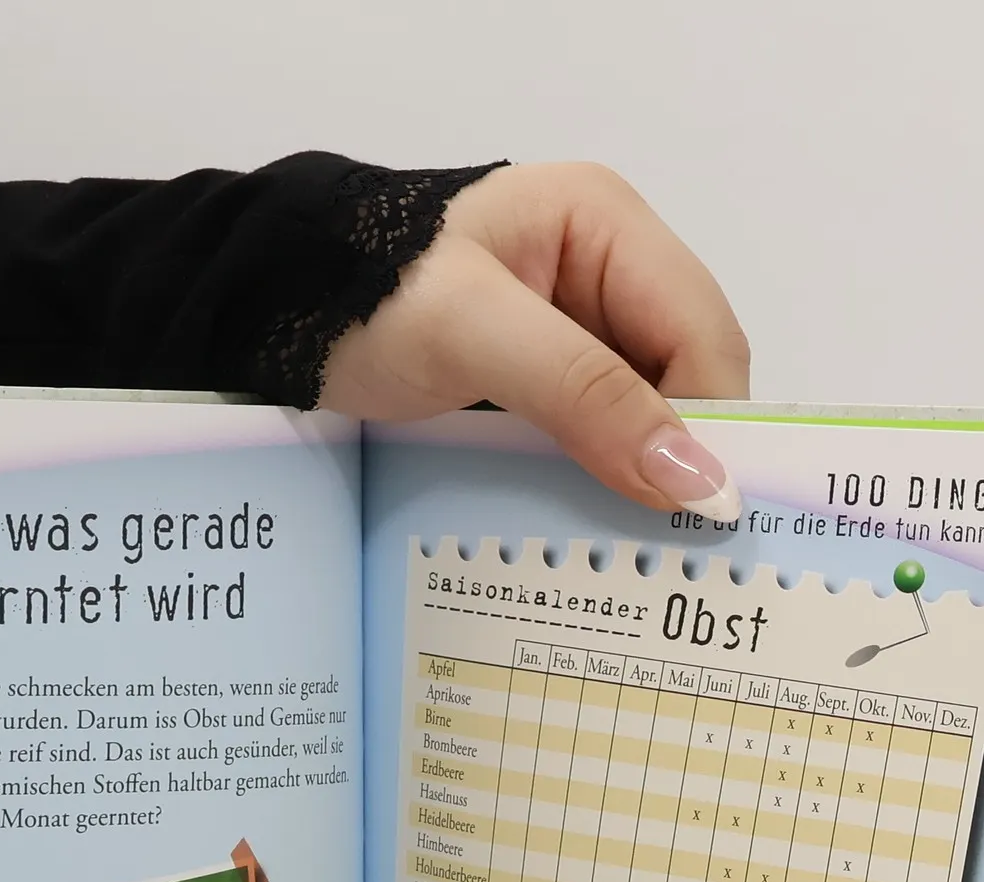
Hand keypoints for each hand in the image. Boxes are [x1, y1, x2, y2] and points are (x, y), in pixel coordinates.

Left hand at [321, 162, 749, 519]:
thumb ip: (585, 396)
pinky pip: (594, 437)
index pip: (704, 332)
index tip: (705, 516)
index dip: (715, 422)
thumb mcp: (475, 336)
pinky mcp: (535, 381)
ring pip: (644, 416)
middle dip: (684, 456)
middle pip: (684, 377)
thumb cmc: (364, 300)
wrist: (268, 316)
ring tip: (642, 554)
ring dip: (643, 479)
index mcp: (605, 225)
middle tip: (678, 550)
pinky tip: (594, 531)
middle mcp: (602, 272)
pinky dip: (599, 482)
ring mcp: (569, 330)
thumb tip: (696, 480)